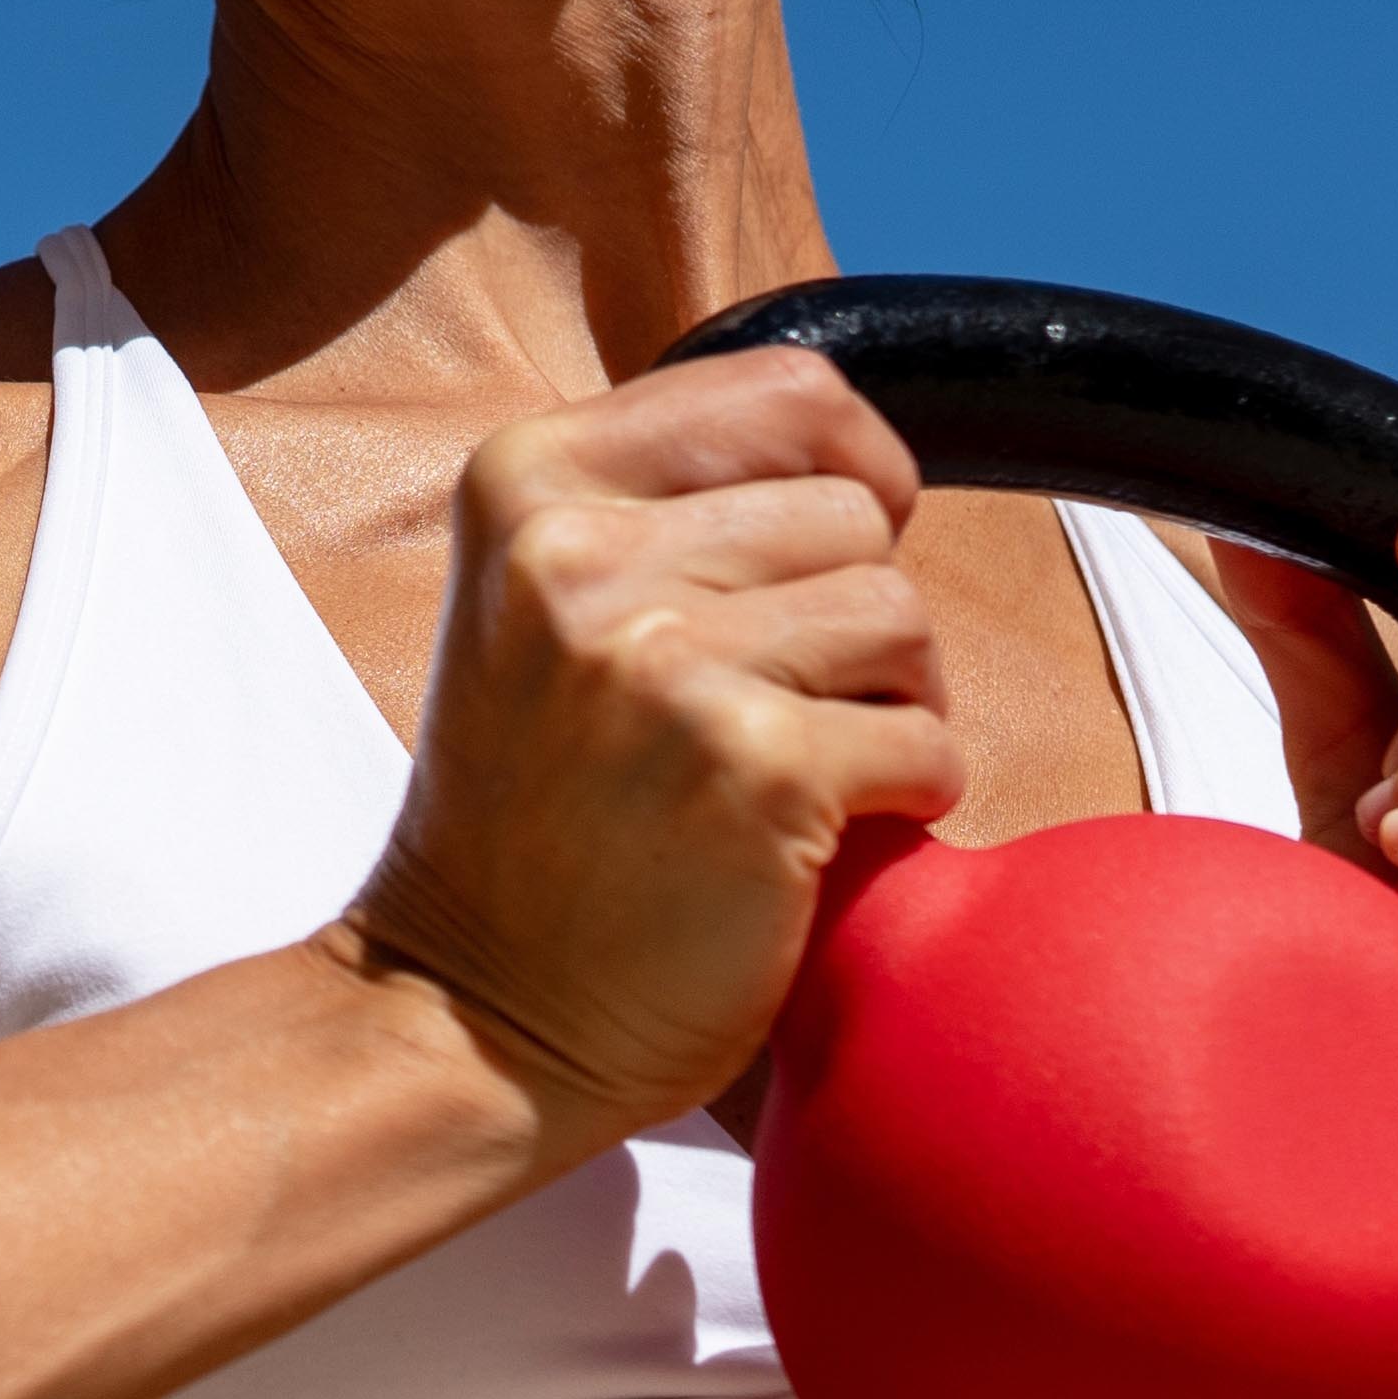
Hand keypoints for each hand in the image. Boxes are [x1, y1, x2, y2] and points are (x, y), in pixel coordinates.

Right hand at [337, 348, 963, 1140]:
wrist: (471, 1008)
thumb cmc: (531, 814)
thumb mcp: (535, 603)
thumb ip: (659, 506)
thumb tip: (858, 461)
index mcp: (526, 483)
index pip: (784, 389)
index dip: (853, 464)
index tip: (841, 542)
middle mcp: (582, 555)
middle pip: (854, 512)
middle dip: (856, 612)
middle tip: (785, 703)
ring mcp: (665, 662)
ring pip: (902, 617)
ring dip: (892, 702)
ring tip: (803, 766)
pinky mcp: (754, 771)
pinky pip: (927, 740)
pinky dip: (905, 795)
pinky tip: (815, 836)